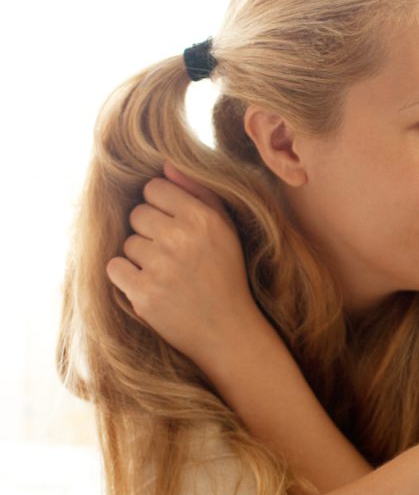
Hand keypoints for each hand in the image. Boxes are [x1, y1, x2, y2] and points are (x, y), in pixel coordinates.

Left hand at [105, 162, 262, 367]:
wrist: (227, 330)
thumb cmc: (225, 275)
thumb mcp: (225, 230)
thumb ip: (199, 193)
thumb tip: (165, 165)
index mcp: (203, 218)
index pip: (154, 189)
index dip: (161, 207)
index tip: (174, 227)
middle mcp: (182, 238)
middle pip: (138, 214)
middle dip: (150, 232)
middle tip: (173, 255)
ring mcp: (161, 266)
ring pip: (128, 243)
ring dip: (141, 257)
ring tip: (167, 274)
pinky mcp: (144, 292)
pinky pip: (115, 268)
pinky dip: (127, 278)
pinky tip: (151, 286)